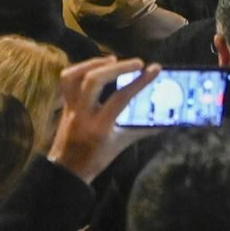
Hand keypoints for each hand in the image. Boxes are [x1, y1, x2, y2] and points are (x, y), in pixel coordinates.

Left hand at [47, 57, 160, 182]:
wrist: (67, 170)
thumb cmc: (95, 159)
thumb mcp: (120, 145)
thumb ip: (141, 130)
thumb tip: (166, 122)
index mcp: (99, 126)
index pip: (120, 98)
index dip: (139, 82)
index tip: (154, 69)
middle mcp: (82, 114)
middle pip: (94, 80)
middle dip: (117, 67)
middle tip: (137, 63)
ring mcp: (70, 108)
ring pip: (75, 77)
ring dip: (95, 63)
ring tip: (114, 60)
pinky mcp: (64, 104)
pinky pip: (67, 80)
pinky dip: (81, 68)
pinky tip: (96, 66)